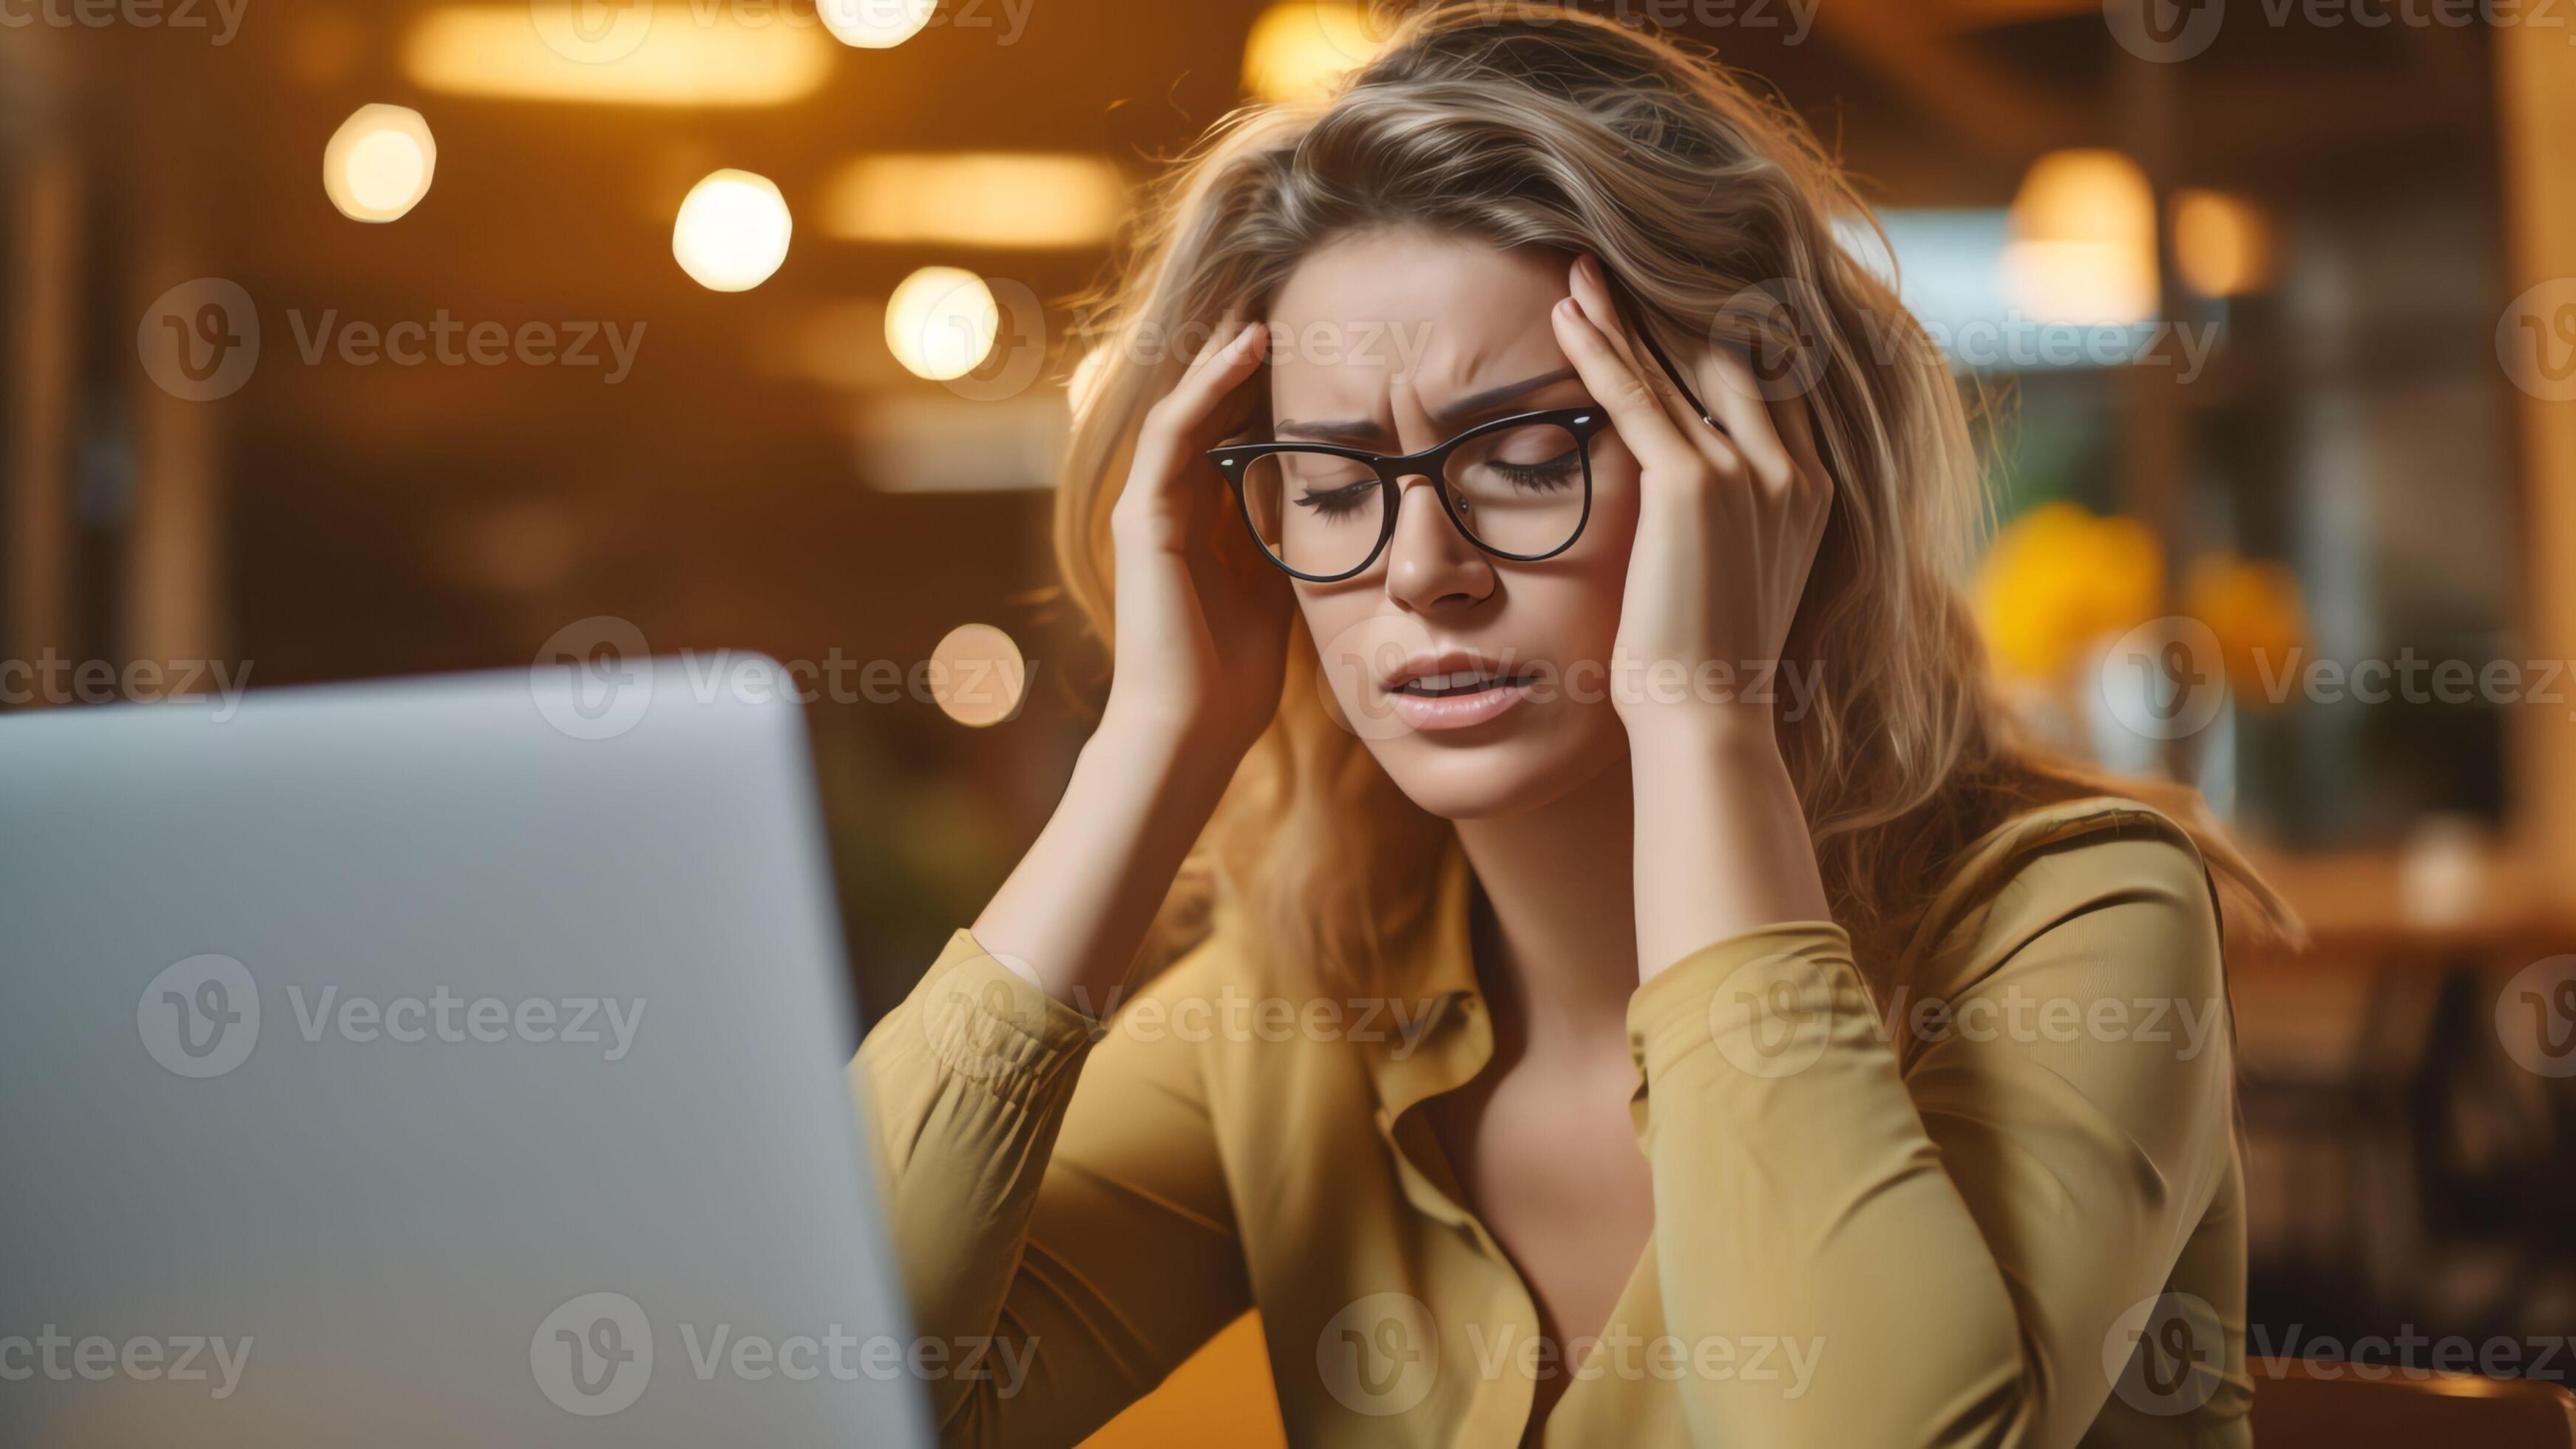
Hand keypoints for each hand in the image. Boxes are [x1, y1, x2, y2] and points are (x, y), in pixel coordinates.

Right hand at [1102, 320, 1295, 767]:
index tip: (1316, 343)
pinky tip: (1247, 346)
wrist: (1191, 730)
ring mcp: (1148, 507)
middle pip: (1205, 409)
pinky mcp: (1141, 515)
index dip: (1266, 387)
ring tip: (1268, 303)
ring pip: (1186, 405)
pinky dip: (1208, 383)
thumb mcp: (1278, 587)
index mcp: (1199, 522)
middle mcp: (1167, 505)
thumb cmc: (1234, 678)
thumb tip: (1337, 495)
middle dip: (1243, 356)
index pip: (1230, 432)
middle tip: (1290, 299)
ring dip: (1225, 352)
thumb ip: (1285, 537)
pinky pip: (1175, 431)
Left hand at [1548, 256, 1831, 748]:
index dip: (1724, 336)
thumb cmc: (1708, 664)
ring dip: (1623, 314)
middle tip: (1623, 262)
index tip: (1679, 301)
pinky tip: (1568, 314)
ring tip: (1581, 271)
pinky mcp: (1691, 486)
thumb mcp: (1740, 576)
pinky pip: (1635, 397)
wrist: (1709, 717)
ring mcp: (1748, 474)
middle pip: (1733, 356)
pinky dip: (1599, 350)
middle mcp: (1792, 471)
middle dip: (1675, 307)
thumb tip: (1694, 500)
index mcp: (1812, 490)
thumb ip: (1735, 521)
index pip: (1771, 385)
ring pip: (1677, 366)